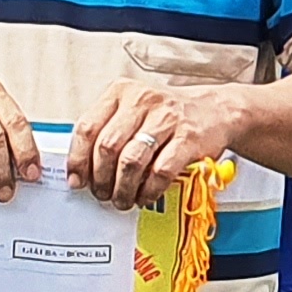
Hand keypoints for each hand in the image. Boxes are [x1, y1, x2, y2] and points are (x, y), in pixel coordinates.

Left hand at [69, 72, 245, 208]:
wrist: (214, 111)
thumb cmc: (167, 116)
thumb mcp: (132, 111)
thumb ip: (106, 131)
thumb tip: (82, 168)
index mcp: (121, 92)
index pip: (87, 127)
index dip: (78, 159)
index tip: (77, 180)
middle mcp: (142, 101)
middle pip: (107, 147)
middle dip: (101, 178)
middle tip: (102, 193)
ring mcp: (167, 119)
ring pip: (131, 161)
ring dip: (122, 188)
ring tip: (122, 199)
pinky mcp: (188, 139)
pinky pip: (160, 172)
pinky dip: (149, 190)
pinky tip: (145, 196)